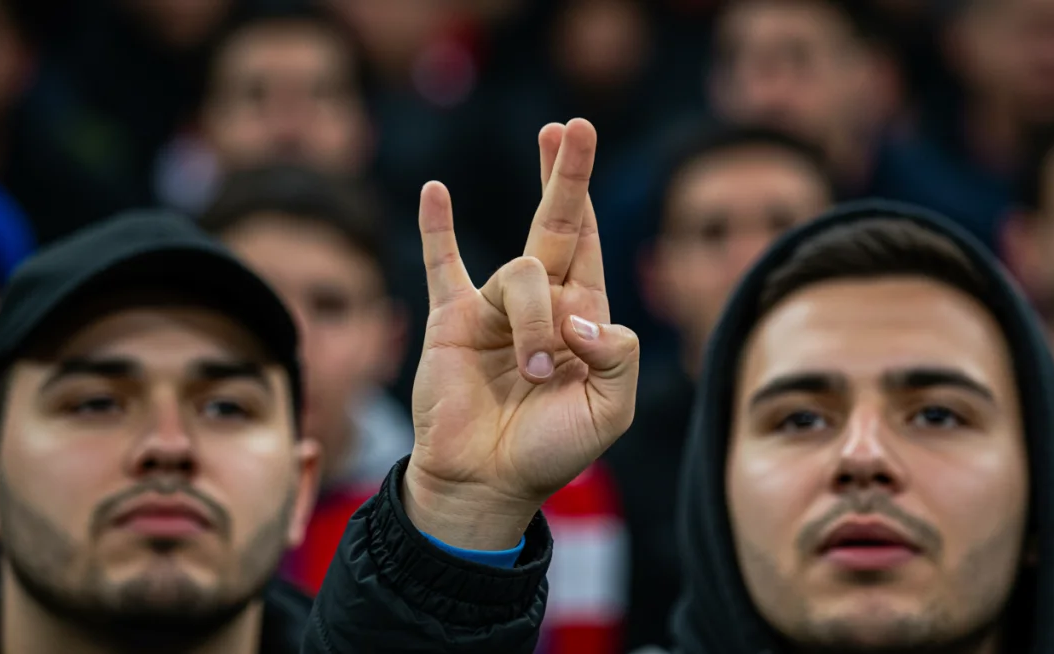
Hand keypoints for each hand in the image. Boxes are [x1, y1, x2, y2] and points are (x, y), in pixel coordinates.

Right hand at [406, 119, 639, 549]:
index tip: (584, 141)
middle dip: (566, 174)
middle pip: (555, 222)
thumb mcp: (610, 410)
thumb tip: (584, 314)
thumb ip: (619, 356)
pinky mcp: (451, 319)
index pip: (589, 242)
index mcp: (583, 316)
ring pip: (521, 274)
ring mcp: (494, 307)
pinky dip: (436, 228)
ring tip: (533, 371)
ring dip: (533, 319)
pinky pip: (443, 264)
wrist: (485, 482)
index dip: (589, 197)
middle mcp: (541, 303)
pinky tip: (434, 190)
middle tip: (572, 125)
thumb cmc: (552, 451)